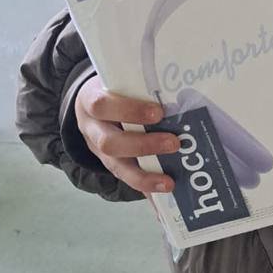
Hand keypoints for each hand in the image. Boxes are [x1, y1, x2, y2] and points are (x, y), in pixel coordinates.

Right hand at [75, 76, 178, 194]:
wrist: (91, 103)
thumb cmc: (115, 89)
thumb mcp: (119, 79)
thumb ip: (140, 83)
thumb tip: (181, 86)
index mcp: (91, 101)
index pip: (102, 105)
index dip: (129, 110)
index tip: (158, 112)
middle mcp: (92, 129)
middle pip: (109, 143)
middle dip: (143, 146)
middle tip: (174, 143)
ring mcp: (99, 151)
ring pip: (116, 167)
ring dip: (145, 176)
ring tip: (169, 181)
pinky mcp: (110, 165)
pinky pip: (126, 180)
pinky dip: (145, 188)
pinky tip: (163, 193)